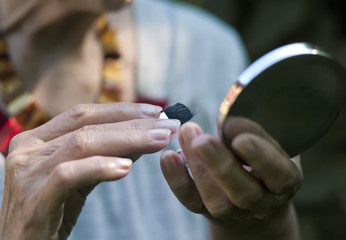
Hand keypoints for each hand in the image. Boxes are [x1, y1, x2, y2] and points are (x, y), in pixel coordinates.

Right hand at [0, 102, 179, 239]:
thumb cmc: (52, 210)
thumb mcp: (80, 176)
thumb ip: (105, 153)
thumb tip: (143, 133)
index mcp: (38, 139)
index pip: (84, 113)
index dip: (121, 109)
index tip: (156, 110)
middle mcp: (29, 149)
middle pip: (88, 125)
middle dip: (133, 124)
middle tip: (168, 125)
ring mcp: (27, 172)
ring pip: (83, 144)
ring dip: (127, 140)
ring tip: (159, 141)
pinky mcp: (33, 199)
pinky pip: (69, 175)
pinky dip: (100, 167)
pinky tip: (126, 168)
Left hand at [160, 117, 301, 238]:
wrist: (255, 201)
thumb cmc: (265, 164)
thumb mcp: (272, 146)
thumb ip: (257, 134)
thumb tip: (229, 117)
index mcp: (284, 182)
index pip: (277, 172)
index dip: (259, 155)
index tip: (237, 135)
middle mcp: (260, 202)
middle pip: (243, 192)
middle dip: (221, 164)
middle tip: (202, 140)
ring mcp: (233, 211)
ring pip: (216, 198)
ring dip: (197, 166)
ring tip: (186, 134)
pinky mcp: (206, 211)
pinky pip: (191, 200)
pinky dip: (177, 179)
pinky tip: (168, 157)